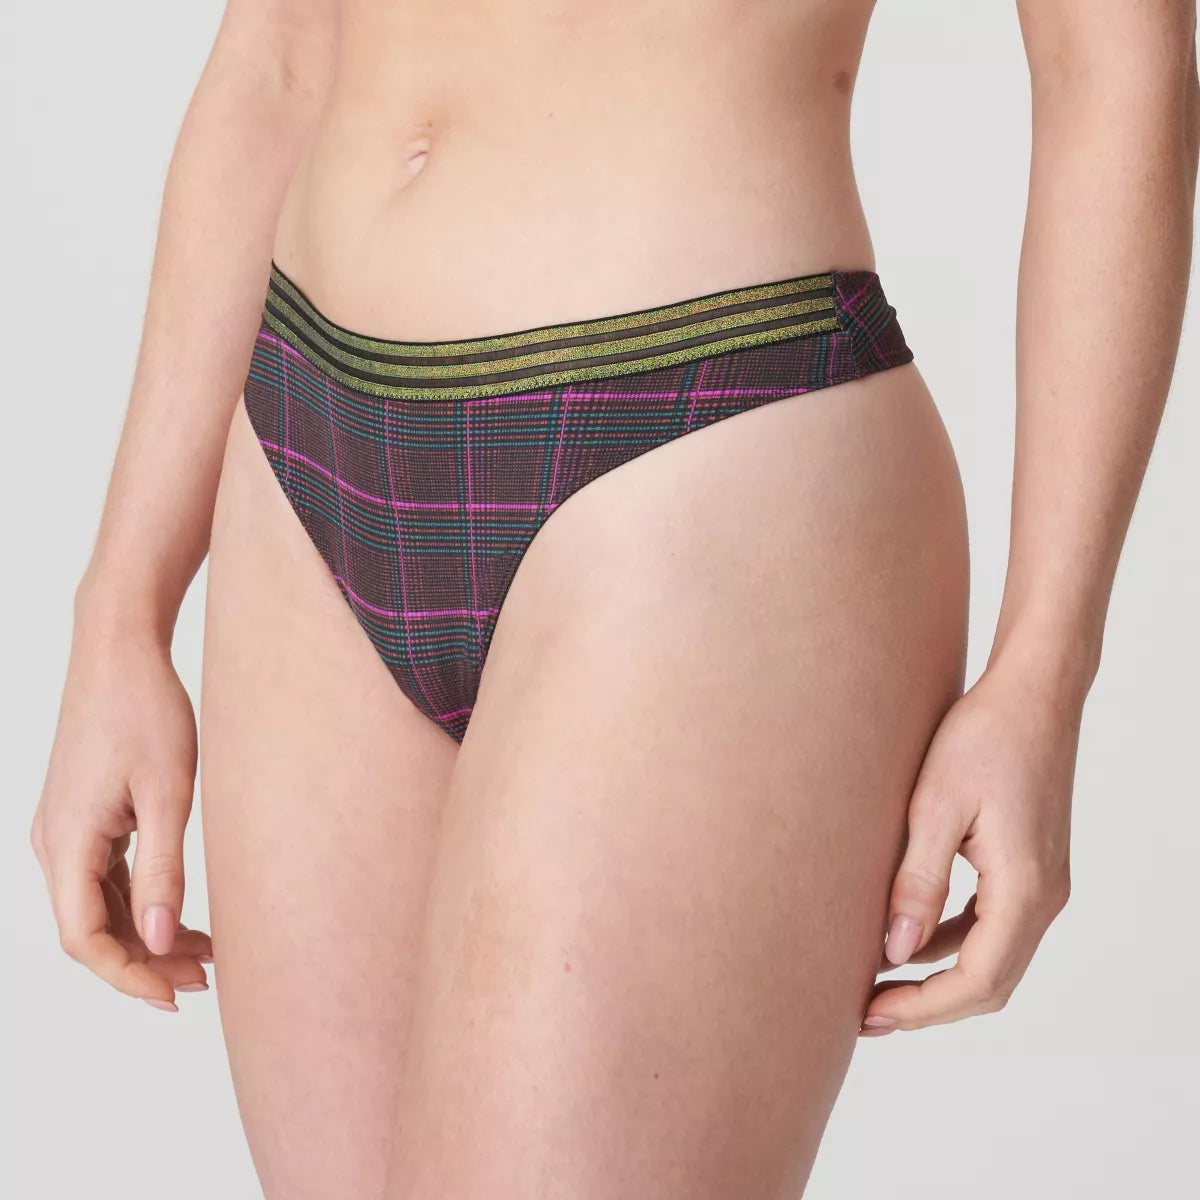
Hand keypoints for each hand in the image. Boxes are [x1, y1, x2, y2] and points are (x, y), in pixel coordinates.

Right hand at [31, 619, 210, 1009]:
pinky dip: (143, 901)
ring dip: (148, 934)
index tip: (176, 997)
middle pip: (94, 929)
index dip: (129, 976)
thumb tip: (157, 941)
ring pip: (102, 905)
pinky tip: (183, 914)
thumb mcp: (168, 793)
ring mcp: (67, 830)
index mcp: (67, 843)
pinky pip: (107, 877)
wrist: (120, 652)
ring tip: (207, 955)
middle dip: (146, 962)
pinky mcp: (85, 816)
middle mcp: (56, 844)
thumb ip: (163, 869)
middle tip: (206, 980)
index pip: (86, 939)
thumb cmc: (145, 711)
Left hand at [860, 657, 1078, 1033]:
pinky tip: (908, 937)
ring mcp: (1041, 882)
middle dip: (929, 1004)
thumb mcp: (935, 806)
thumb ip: (917, 882)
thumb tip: (895, 952)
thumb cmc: (983, 736)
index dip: (923, 1007)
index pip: (977, 980)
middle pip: (990, 981)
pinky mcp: (1029, 866)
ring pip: (992, 957)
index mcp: (1025, 888)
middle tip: (867, 1012)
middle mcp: (1044, 896)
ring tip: (879, 984)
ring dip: (940, 977)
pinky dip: (952, 942)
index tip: (870, 1013)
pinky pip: (992, 924)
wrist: (1033, 693)